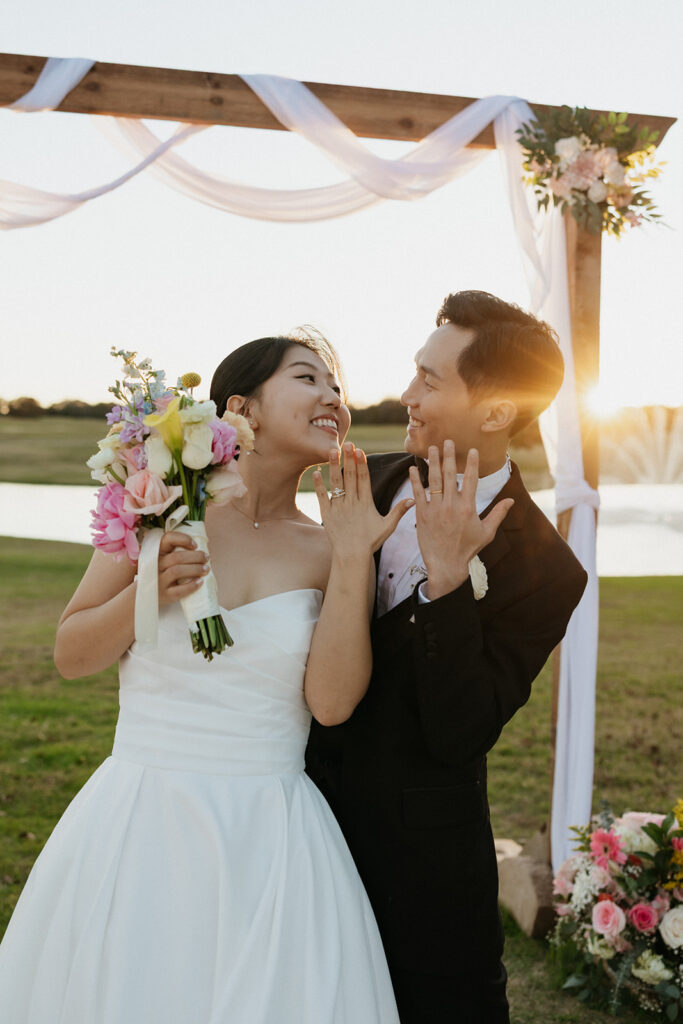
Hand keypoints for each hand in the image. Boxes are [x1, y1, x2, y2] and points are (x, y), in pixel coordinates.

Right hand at [157, 531, 208, 606]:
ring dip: (195, 569)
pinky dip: (192, 585)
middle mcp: (155, 565)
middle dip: (196, 556)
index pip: (167, 539)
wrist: (145, 596)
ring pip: (177, 571)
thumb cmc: (159, 574)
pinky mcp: (164, 594)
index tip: (195, 545)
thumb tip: (200, 550)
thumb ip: (174, 553)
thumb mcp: (161, 560)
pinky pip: (179, 590)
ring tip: (206, 569)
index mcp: (156, 553)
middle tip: (206, 558)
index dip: (183, 539)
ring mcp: (158, 580)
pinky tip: (200, 581)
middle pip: (177, 557)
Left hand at [313, 443, 413, 556]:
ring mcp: (338, 508)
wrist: (351, 555)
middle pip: (349, 477)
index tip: (360, 451)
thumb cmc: (371, 541)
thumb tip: (414, 499)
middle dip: (349, 459)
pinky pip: (322, 497)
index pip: (363, 480)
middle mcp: (351, 503)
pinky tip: (316, 472)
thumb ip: (399, 511)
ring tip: (332, 451)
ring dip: (333, 467)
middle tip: (347, 444)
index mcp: (366, 503)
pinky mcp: (327, 514)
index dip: (361, 464)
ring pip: (335, 484)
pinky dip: (319, 485)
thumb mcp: (388, 526)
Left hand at [409, 442, 513, 599]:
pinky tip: (412, 468)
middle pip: (449, 474)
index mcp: (468, 507)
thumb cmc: (467, 549)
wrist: (446, 565)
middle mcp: (451, 505)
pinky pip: (418, 494)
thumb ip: (498, 514)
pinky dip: (415, 480)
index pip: (470, 479)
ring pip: (433, 480)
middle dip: (448, 456)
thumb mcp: (486, 532)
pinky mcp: (422, 515)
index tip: (472, 450)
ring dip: (432, 462)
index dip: (471, 463)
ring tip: (431, 448)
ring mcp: (435, 509)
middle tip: (447, 441)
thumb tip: (511, 500)